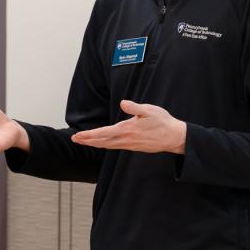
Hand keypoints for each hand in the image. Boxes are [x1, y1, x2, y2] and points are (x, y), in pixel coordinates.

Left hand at [70, 100, 185, 154]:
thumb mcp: (150, 111)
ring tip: (84, 141)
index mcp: (127, 129)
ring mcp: (129, 144)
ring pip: (108, 145)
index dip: (89, 135)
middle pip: (102, 141)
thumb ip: (135, 107)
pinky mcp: (133, 146)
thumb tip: (123, 103)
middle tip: (74, 139)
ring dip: (95, 143)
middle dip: (87, 140)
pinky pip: (115, 146)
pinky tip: (102, 143)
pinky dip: (105, 145)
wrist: (174, 137)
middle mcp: (126, 139)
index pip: (103, 133)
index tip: (78, 136)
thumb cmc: (162, 122)